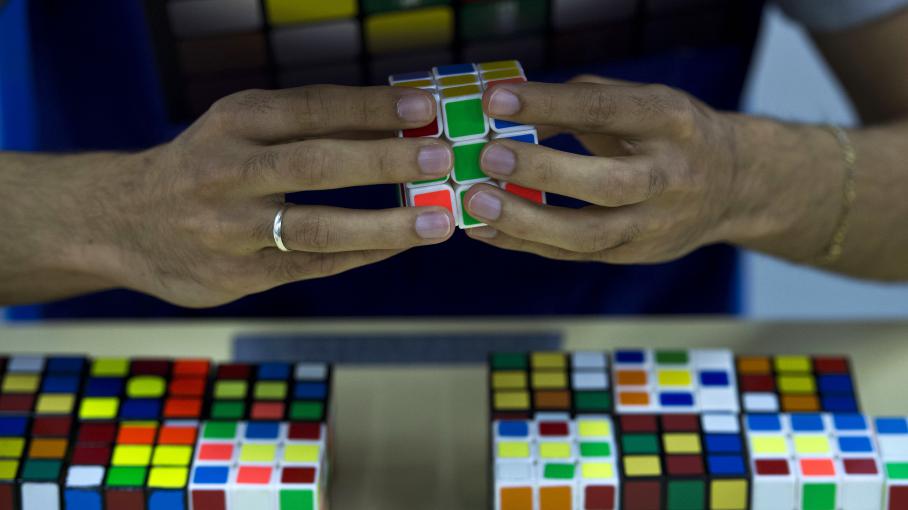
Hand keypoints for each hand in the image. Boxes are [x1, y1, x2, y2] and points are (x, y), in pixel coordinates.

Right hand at [93, 85, 453, 306]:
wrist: (121, 222)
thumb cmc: (203, 166)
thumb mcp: (239, 130)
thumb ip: (307, 127)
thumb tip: (397, 121)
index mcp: (234, 122)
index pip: (312, 107)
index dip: (371, 108)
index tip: (424, 108)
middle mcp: (228, 171)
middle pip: (316, 163)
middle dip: (385, 160)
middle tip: (441, 159)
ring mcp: (231, 229)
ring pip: (317, 227)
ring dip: (384, 225)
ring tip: (437, 221)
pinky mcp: (237, 276)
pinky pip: (312, 266)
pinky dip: (361, 255)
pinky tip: (398, 245)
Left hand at [463, 76, 739, 263]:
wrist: (734, 185)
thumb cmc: (669, 134)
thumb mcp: (640, 104)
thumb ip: (581, 104)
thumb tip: (509, 114)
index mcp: (670, 121)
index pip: (607, 110)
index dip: (550, 104)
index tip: (496, 99)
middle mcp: (668, 175)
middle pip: (607, 183)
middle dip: (544, 171)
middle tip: (489, 157)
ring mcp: (654, 223)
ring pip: (590, 234)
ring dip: (528, 222)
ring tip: (476, 205)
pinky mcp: (634, 254)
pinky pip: (574, 254)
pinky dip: (526, 243)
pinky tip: (486, 231)